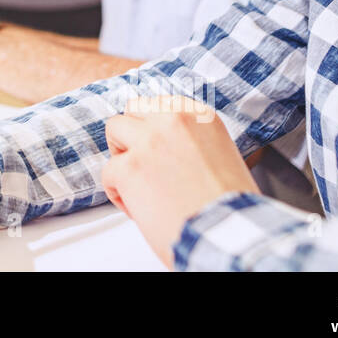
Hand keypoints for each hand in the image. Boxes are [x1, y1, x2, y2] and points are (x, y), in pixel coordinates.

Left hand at [100, 97, 256, 268]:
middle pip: (134, 109)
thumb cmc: (230, 206)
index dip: (154, 128)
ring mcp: (149, 141)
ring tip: (135, 181)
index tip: (157, 146)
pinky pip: (107, 172)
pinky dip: (117, 193)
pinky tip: (137, 209)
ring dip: (120, 154)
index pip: (161, 105)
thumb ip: (193, 141)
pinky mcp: (129, 167)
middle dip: (133, 133)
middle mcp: (173, 120)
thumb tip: (171, 148)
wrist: (230, 233)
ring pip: (114, 129)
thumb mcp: (222, 155)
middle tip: (142, 162)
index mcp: (200, 116)